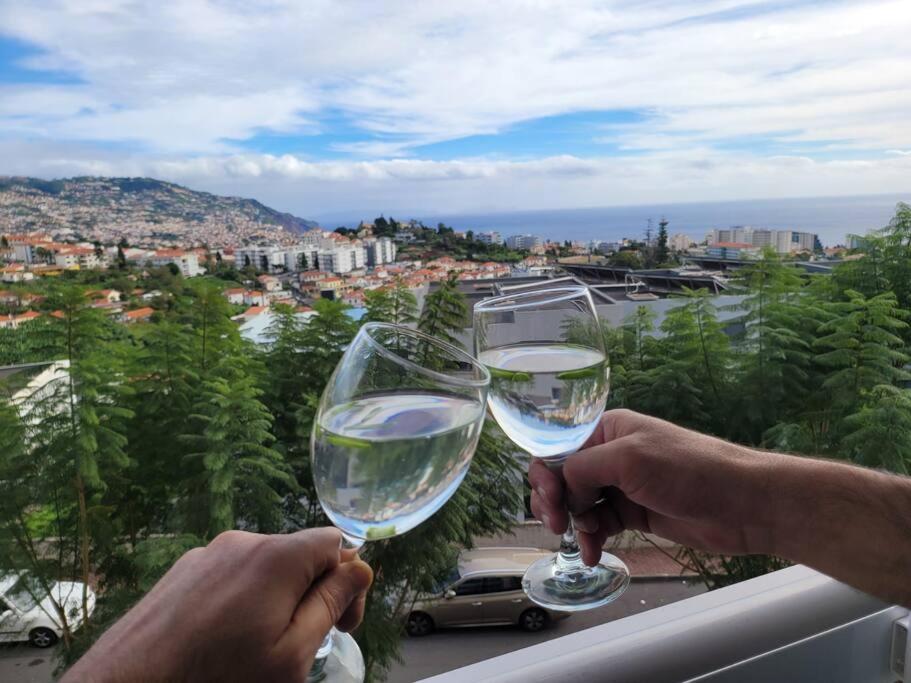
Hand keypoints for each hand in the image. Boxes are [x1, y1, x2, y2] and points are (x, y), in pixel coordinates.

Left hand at [63, 528, 372, 682]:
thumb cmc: (218, 678)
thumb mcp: (291, 654)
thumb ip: (330, 604)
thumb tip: (360, 567)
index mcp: (277, 556)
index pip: (336, 542)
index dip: (348, 581)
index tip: (341, 623)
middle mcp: (243, 542)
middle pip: (300, 554)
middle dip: (313, 592)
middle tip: (302, 643)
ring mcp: (207, 554)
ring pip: (265, 566)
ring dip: (277, 599)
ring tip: (258, 646)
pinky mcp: (182, 571)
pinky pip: (230, 575)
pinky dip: (241, 600)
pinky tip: (224, 639)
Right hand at [529, 409, 776, 565]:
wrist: (743, 504)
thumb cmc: (689, 470)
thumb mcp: (629, 459)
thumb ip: (584, 468)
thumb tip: (562, 489)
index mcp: (607, 430)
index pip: (558, 448)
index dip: (546, 474)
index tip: (551, 501)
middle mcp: (610, 455)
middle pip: (563, 478)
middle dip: (555, 501)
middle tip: (558, 524)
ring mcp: (622, 485)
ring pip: (579, 504)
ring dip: (574, 524)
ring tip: (583, 542)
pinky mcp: (634, 513)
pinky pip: (600, 524)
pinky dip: (591, 538)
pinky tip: (592, 553)